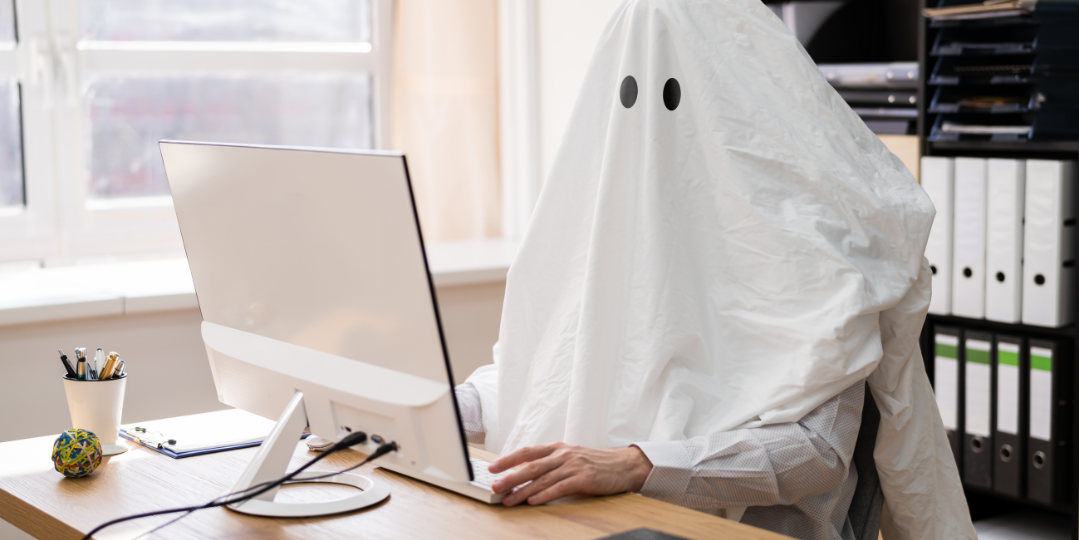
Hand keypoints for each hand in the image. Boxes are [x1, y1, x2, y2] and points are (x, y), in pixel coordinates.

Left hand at [488, 442, 652, 505]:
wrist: (624, 465)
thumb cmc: (595, 462)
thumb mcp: (570, 457)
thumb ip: (549, 463)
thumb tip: (523, 471)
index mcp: (557, 448)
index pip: (527, 452)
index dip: (508, 459)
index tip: (492, 467)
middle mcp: (563, 454)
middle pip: (531, 466)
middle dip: (510, 477)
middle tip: (494, 486)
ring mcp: (573, 465)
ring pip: (542, 479)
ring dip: (523, 491)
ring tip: (509, 500)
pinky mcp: (584, 478)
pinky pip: (560, 487)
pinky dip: (545, 495)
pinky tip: (534, 501)